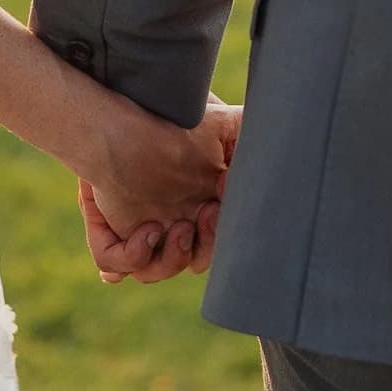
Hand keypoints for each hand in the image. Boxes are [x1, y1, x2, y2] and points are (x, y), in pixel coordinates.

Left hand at [82, 96, 241, 285]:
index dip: (226, 230)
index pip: (219, 241)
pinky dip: (134, 255)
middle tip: (207, 212)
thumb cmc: (173, 125)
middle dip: (206, 243)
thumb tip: (279, 143)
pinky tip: (148, 229)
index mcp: (199, 213)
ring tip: (180, 227)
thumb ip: (251, 133)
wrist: (120, 119)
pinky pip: (117, 263)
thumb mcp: (220, 124)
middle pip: (193, 260)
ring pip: (157, 271)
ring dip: (174, 257)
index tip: (226, 200)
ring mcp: (141, 235)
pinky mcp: (112, 235)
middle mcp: (172, 229)